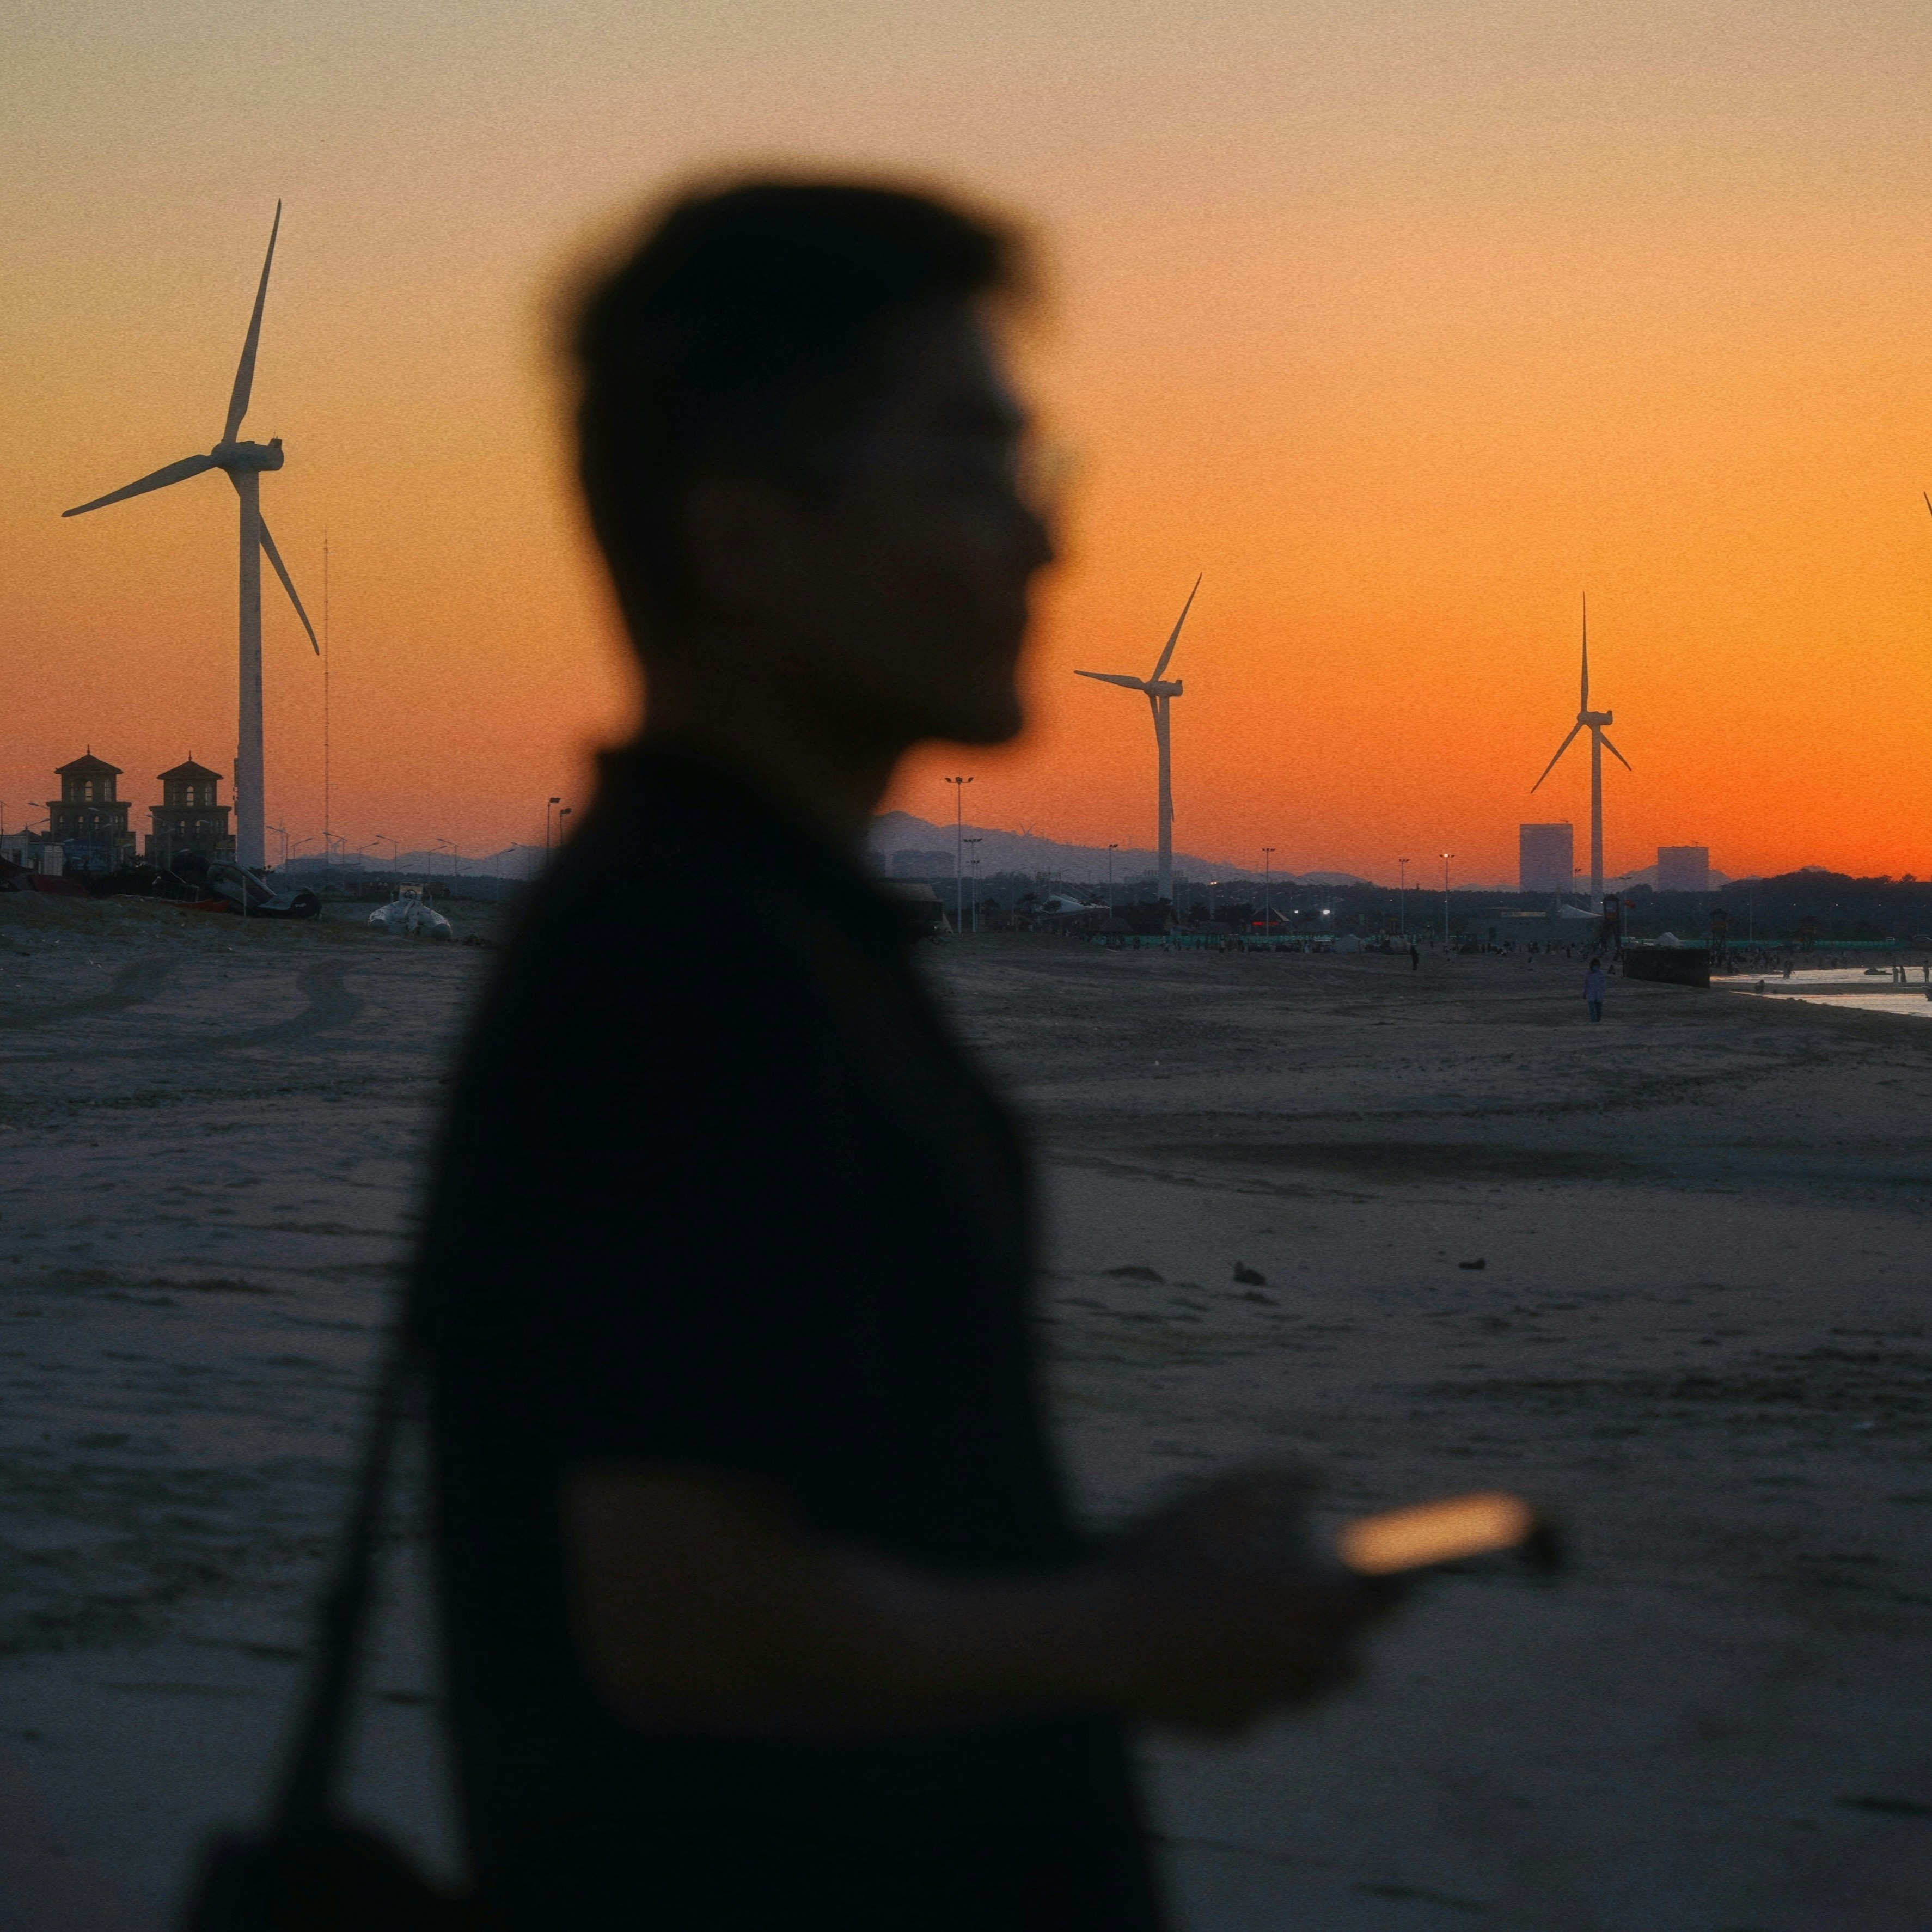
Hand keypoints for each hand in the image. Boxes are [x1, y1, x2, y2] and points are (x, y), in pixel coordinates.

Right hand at [1098, 1469, 1400, 1732]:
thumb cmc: (1162, 1559)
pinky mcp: (1234, 1726)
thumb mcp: (1218, 1500)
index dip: (1400, 1583)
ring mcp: (1268, 1700)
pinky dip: (1251, 1683)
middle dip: (1346, 1630)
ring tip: (1277, 1627)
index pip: (1381, 1599)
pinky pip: (1260, 1706)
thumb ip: (1277, 1481)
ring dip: (1308, 1660)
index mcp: (1305, 1601)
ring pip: (1312, 1689)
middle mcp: (1300, 1657)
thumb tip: (1317, 1472)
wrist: (1103, 1637)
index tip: (1415, 1574)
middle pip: (1354, 1656)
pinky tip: (1219, 1656)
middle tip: (1331, 1602)